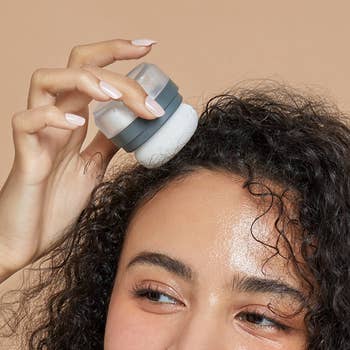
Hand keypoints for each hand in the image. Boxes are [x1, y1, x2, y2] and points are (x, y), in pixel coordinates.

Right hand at [0, 38, 162, 281]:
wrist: (27, 240)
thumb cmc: (56, 205)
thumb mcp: (93, 169)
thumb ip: (107, 145)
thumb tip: (133, 127)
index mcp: (75, 122)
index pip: (94, 72)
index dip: (118, 54)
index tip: (149, 48)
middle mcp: (57, 120)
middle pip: (77, 66)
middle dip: (112, 59)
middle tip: (145, 72)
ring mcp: (38, 135)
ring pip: (46, 80)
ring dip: (84, 80)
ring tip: (111, 94)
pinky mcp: (24, 155)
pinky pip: (26, 122)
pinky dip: (52, 117)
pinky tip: (77, 124)